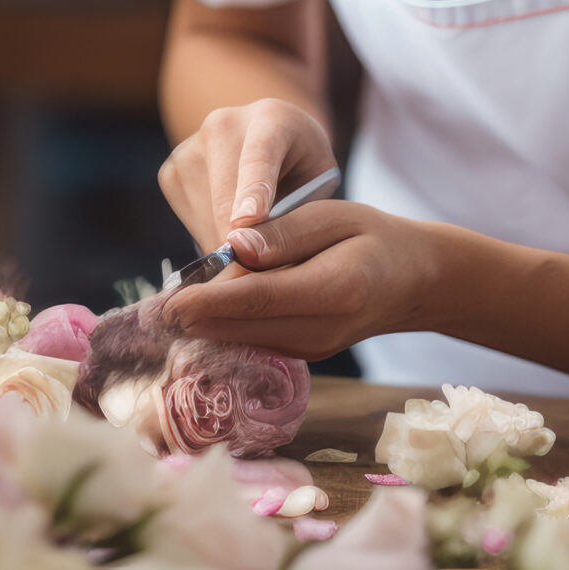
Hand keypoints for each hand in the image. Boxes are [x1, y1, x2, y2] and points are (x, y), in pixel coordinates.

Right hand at [156, 98, 336, 254]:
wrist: (270, 135)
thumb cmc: (302, 164)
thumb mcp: (317, 180)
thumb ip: (297, 211)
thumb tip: (262, 260)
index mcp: (271, 119)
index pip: (259, 157)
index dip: (253, 191)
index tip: (248, 222)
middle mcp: (223, 125)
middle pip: (225, 195)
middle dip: (239, 243)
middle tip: (257, 284)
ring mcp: (190, 148)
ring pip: (205, 216)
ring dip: (227, 245)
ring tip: (256, 249)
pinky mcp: (171, 173)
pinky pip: (191, 222)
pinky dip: (212, 238)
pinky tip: (234, 231)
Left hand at [161, 201, 453, 361]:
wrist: (414, 280)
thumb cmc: (374, 236)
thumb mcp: (335, 216)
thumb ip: (285, 232)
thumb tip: (235, 246)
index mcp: (335, 289)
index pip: (260, 298)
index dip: (211, 301)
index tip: (170, 301)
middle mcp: (323, 329)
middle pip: (246, 328)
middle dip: (197, 320)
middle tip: (154, 309)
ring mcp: (314, 348)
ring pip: (247, 341)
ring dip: (208, 328)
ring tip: (169, 310)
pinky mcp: (305, 353)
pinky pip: (257, 342)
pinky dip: (229, 329)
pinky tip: (203, 313)